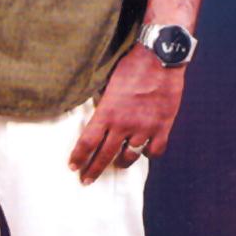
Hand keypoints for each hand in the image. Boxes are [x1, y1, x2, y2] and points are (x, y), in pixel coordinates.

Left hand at [67, 45, 185, 182]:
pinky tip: (144, 150)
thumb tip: (97, 116)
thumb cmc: (133, 63)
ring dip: (121, 162)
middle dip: (93, 169)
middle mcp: (124, 124)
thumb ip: (105, 103)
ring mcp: (145, 128)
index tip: (73, 166)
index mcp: (108, 111)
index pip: (88, 142)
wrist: (160, 56)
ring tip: (117, 163)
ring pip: (130, 157)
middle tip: (86, 179)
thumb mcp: (110, 81)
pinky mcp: (162, 127)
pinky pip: (154, 151)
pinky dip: (148, 153)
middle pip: (105, 155)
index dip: (79, 156)